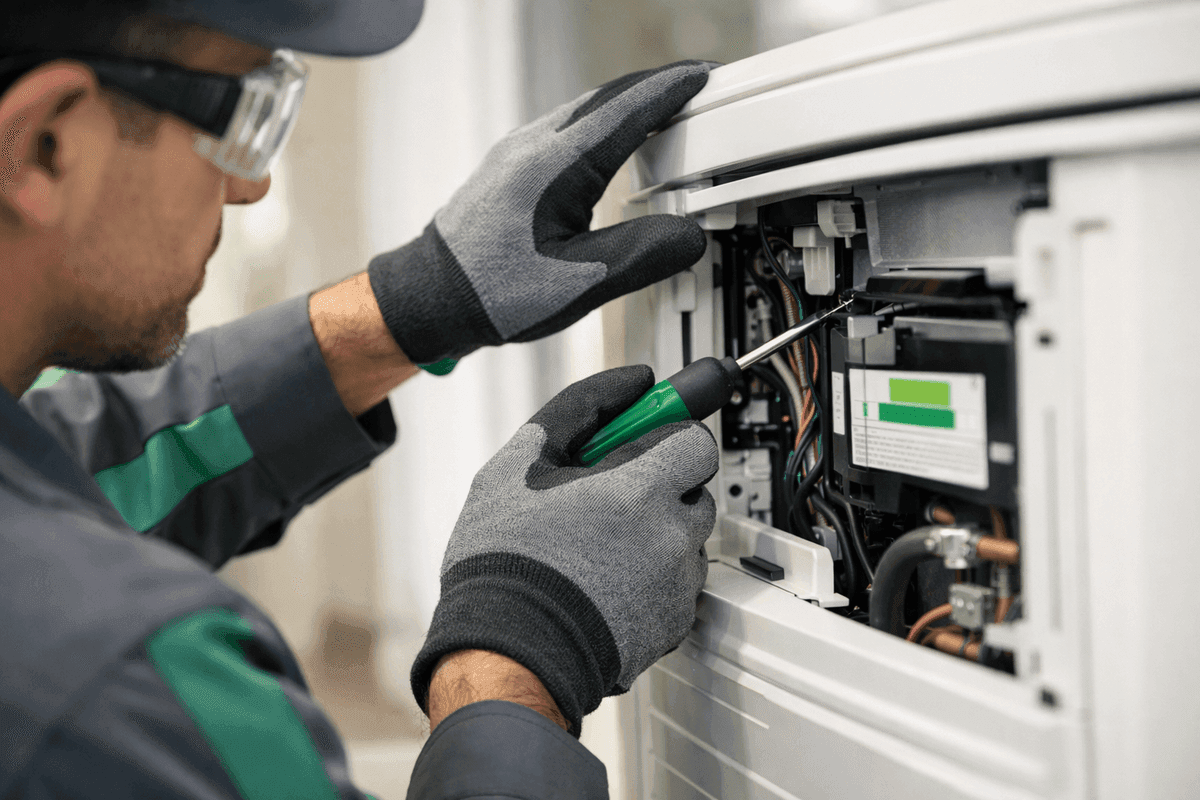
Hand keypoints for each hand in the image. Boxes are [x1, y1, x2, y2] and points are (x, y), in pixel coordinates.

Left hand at [368, 62, 710, 365]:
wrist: (431, 297)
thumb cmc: (492, 292)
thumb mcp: (582, 282)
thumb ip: (642, 255)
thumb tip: (688, 237)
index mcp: (558, 165)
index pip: (630, 109)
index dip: (673, 90)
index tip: (703, 79)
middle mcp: (534, 146)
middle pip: (608, 98)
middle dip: (656, 89)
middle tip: (694, 89)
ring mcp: (517, 152)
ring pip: (585, 110)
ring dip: (628, 105)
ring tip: (663, 112)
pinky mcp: (509, 168)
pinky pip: (566, 129)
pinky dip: (601, 126)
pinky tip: (611, 145)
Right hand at [410, 365, 718, 734]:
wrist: (507, 650)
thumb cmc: (505, 564)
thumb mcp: (519, 463)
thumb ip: (579, 409)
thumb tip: (630, 383)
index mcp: (638, 490)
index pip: (695, 442)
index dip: (667, 438)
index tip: (646, 442)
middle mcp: (669, 537)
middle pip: (695, 490)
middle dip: (660, 488)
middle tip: (611, 499)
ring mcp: (676, 584)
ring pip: (687, 539)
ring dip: (658, 534)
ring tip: (601, 547)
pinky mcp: (674, 624)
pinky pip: (679, 584)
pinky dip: (654, 579)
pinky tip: (607, 581)